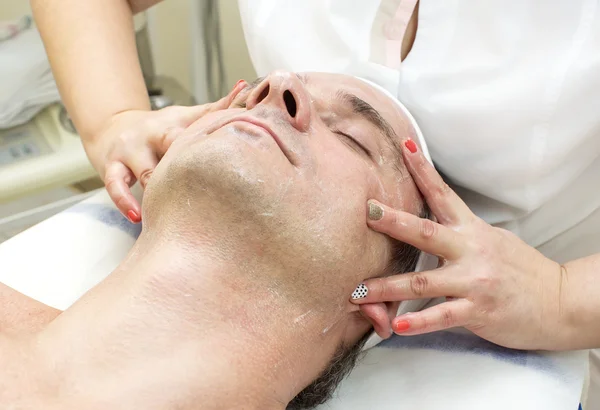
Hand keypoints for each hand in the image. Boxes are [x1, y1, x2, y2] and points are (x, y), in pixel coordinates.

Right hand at [86, 81, 246, 221]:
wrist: (113, 126)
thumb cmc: (159, 127)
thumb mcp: (185, 116)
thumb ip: (216, 108)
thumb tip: (245, 86)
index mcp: (173, 124)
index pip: (196, 130)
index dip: (213, 142)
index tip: (234, 155)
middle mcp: (151, 134)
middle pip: (171, 148)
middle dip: (187, 167)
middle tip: (210, 189)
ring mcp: (130, 151)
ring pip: (147, 173)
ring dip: (160, 193)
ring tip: (177, 214)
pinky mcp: (111, 166)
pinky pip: (115, 186)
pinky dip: (125, 202)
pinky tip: (137, 217)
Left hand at [352, 140, 567, 350]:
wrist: (559, 301)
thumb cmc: (521, 271)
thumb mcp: (491, 240)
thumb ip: (461, 233)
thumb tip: (432, 225)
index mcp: (472, 230)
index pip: (444, 194)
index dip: (423, 170)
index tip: (404, 147)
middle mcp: (470, 250)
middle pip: (425, 232)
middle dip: (394, 221)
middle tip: (367, 212)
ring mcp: (474, 281)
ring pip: (423, 281)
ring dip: (388, 286)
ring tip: (359, 290)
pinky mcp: (478, 310)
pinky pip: (442, 316)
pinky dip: (418, 322)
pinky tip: (397, 325)